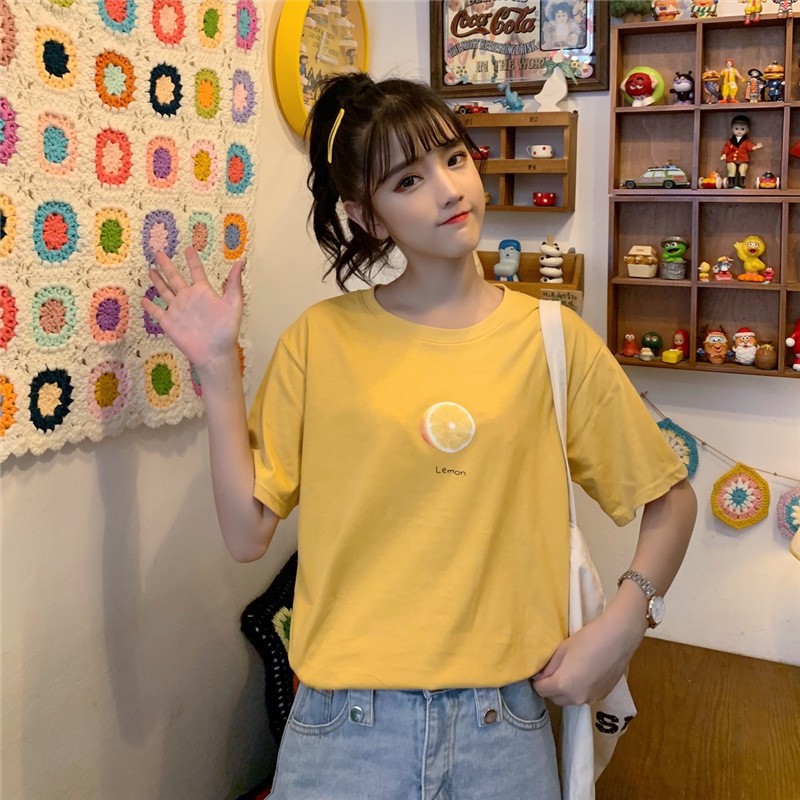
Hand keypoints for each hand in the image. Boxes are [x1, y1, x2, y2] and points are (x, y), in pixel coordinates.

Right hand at [141, 247, 244, 371]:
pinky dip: (150, 306)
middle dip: (167, 265)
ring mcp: (178, 310)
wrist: (214, 353)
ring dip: (157, 281)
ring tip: (150, 269)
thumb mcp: (233, 304)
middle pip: (175, 277)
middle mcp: (189, 298)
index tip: (189, 248)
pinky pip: (157, 312)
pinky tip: (143, 299)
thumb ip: (234, 283)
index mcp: (203, 292)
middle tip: (158, 252)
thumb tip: (241, 262)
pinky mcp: (169, 322)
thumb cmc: (226, 330)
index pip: (196, 271)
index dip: (192, 260)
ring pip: (164, 291)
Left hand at [531, 609, 645, 706]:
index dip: (537, 681)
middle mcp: (576, 698)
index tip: (540, 671)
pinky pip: (584, 697)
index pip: (541, 691)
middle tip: (554, 671)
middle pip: (555, 698)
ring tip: (570, 672)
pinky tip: (584, 673)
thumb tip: (540, 676)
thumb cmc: (587, 640)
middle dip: (550, 688)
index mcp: (562, 686)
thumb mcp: (562, 650)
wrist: (617, 639)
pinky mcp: (603, 696)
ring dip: (565, 691)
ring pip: (570, 700)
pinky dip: (579, 690)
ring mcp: (591, 699)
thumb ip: (549, 667)